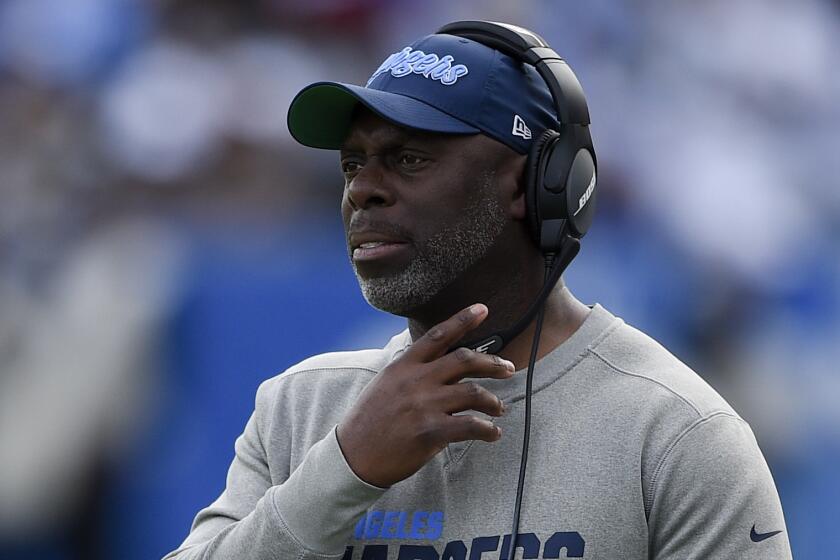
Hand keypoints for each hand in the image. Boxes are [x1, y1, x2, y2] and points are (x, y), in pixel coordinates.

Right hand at [336, 304, 514, 487]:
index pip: (438, 335)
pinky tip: (492, 433)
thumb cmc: (369, 421)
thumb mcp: (385, 384)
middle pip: (464, 360)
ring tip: (499, 408)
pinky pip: (470, 426)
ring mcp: (424, 405)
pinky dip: (487, 430)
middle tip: (508, 368)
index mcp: (404, 366)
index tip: (482, 309)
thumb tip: (441, 364)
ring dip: (493, 400)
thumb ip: (412, 371)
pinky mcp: (430, 432)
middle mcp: (416, 380)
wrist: (352, 456)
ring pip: (473, 392)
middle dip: (492, 363)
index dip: (463, 319)